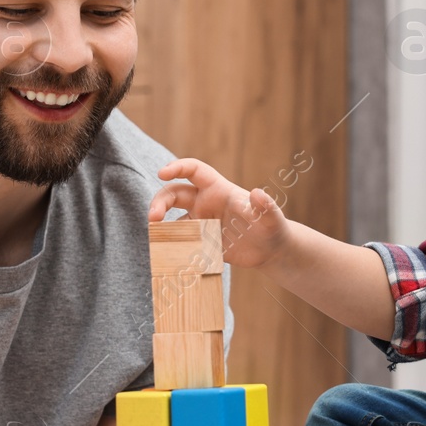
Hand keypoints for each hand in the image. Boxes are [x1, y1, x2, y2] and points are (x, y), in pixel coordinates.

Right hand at [147, 158, 290, 268]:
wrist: (270, 251)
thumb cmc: (272, 228)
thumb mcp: (271, 218)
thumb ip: (265, 206)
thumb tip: (258, 193)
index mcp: (218, 189)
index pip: (193, 171)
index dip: (177, 168)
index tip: (162, 173)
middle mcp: (205, 203)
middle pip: (174, 194)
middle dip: (159, 202)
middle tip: (153, 218)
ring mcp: (201, 223)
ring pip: (172, 220)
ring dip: (161, 228)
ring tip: (157, 241)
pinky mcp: (200, 242)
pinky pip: (179, 242)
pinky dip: (171, 248)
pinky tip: (168, 258)